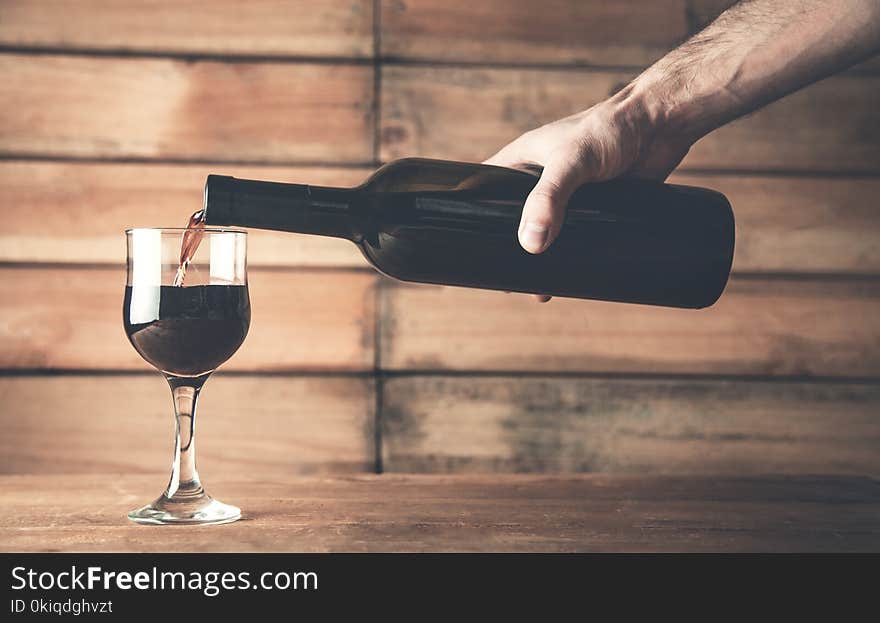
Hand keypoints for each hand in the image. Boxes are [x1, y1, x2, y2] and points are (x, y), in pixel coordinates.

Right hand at [485, 95, 691, 300]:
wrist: (661, 124)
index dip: (473, 216)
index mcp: (522, 160)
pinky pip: (576, 237)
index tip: (468, 246)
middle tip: (505, 281)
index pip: (484, 190)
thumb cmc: (610, 128)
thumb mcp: (571, 163)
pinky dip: (572, 256)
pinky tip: (571, 278)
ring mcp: (568, 195)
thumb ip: (549, 200)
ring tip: (538, 289)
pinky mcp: (595, 208)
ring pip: (546, 232)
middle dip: (510, 249)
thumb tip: (531, 245)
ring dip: (542, 259)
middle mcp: (540, 178)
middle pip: (514, 219)